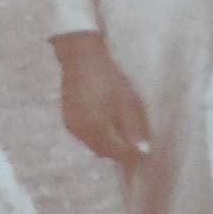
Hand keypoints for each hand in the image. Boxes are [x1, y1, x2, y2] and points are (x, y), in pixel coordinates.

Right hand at [53, 32, 150, 165]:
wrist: (81, 59)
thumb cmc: (109, 78)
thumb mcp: (128, 102)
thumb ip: (135, 129)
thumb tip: (143, 151)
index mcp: (97, 127)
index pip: (118, 151)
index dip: (132, 154)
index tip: (144, 151)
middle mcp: (81, 132)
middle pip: (105, 152)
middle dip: (120, 151)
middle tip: (136, 144)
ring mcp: (73, 128)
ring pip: (94, 146)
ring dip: (109, 144)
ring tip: (122, 130)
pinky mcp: (68, 122)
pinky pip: (86, 137)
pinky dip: (98, 136)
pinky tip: (106, 122)